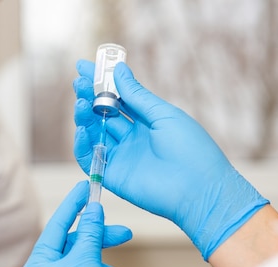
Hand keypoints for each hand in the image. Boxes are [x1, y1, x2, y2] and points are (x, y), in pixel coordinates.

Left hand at [21, 181, 131, 266]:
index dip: (73, 206)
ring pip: (80, 263)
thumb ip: (89, 232)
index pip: (55, 226)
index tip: (85, 188)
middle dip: (97, 239)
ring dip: (101, 261)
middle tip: (122, 232)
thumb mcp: (88, 261)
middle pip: (70, 246)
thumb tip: (91, 210)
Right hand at [73, 60, 268, 259]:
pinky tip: (84, 130)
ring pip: (93, 134)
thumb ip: (137, 95)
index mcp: (146, 122)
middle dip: (88, 96)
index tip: (84, 66)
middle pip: (102, 114)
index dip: (100, 83)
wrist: (199, 189)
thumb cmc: (190, 149)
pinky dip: (83, 144)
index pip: (117, 98)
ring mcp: (121, 157)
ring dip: (83, 117)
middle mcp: (131, 139)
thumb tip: (119, 70)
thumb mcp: (163, 114)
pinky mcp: (112, 176)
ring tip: (80, 101)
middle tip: (78, 81)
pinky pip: (90, 158)